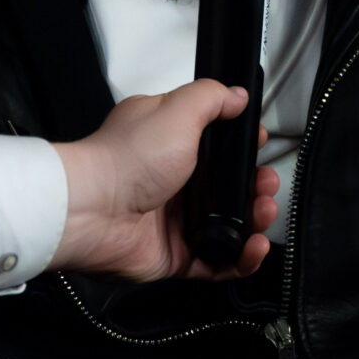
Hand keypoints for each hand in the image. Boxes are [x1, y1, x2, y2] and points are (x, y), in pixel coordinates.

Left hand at [51, 80, 279, 281]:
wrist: (93, 209)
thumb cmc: (124, 160)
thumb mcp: (175, 110)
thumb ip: (211, 98)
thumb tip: (236, 95)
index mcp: (171, 143)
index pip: (218, 145)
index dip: (243, 148)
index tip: (259, 146)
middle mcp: (173, 182)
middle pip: (230, 188)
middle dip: (257, 185)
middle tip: (266, 183)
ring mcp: (175, 220)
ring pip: (230, 225)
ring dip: (255, 220)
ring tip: (264, 212)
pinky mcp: (176, 254)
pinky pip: (218, 262)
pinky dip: (242, 258)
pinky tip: (254, 247)